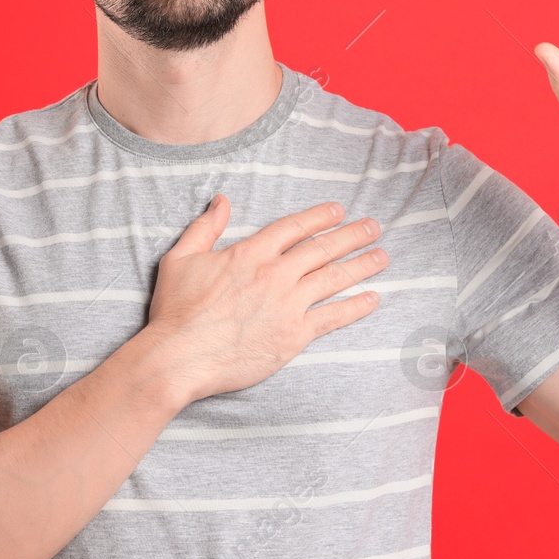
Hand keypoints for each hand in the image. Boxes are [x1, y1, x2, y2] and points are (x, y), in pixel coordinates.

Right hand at [144, 195, 387, 404]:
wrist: (179, 358)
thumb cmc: (175, 311)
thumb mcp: (180, 258)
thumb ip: (205, 227)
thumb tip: (222, 201)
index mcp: (250, 253)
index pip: (294, 227)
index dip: (320, 217)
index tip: (338, 211)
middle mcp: (275, 274)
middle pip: (322, 248)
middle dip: (352, 235)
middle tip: (373, 227)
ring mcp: (288, 305)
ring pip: (334, 278)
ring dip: (362, 265)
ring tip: (382, 256)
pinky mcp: (294, 336)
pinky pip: (333, 317)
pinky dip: (356, 306)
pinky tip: (373, 299)